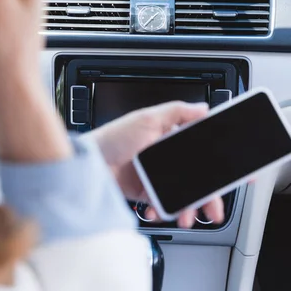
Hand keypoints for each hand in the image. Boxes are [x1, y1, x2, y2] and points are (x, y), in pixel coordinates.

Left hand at [91, 102, 223, 228]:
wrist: (87, 164)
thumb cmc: (113, 136)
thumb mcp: (146, 118)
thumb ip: (176, 111)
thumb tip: (203, 108)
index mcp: (170, 137)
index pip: (202, 149)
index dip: (220, 162)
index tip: (238, 174)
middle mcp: (166, 158)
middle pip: (197, 179)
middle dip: (209, 196)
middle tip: (214, 208)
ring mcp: (156, 177)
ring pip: (182, 196)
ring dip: (188, 209)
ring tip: (186, 217)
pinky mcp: (146, 193)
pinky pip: (162, 206)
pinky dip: (162, 211)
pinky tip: (156, 210)